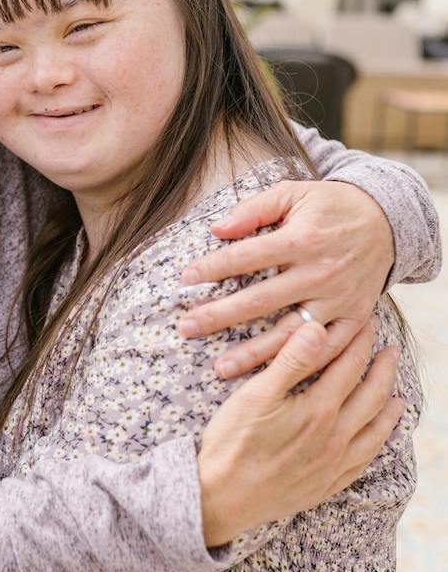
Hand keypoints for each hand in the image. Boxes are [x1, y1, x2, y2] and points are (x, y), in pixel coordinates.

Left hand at [179, 180, 394, 377]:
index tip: (184, 280)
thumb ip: (255, 209)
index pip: (246, 257)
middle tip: (186, 328)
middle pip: (260, 300)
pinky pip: (327, 349)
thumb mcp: (294, 193)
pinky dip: (301, 365)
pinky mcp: (355, 317)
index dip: (213, 268)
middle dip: (219, 316)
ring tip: (220, 368)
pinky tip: (273, 378)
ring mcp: (339, 299)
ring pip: (290, 334)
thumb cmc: (330, 206)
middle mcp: (321, 272)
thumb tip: (217, 228)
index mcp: (303, 239)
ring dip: (253, 353)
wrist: (387, 221)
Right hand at [199, 319, 402, 545]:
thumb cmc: (233, 443)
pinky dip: (375, 448)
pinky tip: (375, 443)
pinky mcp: (324, 486)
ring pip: (374, 433)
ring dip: (388, 412)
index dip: (361, 342)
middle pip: (371, 398)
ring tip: (398, 398)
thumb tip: (319, 329)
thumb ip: (290, 360)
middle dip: (383, 371)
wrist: (222, 498)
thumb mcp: (256, 394)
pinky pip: (362, 464)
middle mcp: (335, 438)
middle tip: (391, 353)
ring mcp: (332, 465)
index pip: (349, 367)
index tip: (369, 324)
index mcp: (319, 410)